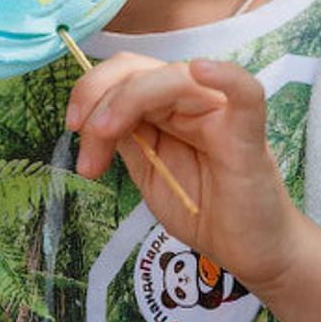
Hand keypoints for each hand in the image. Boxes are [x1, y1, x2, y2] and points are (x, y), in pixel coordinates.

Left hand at [67, 54, 302, 298]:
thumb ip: (126, 139)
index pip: (123, 76)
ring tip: (105, 133)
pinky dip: (225, 76)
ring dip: (127, 99)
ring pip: (173, 78)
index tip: (72, 127)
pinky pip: (244, 93)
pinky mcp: (248, 133)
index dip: (90, 91)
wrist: (245, 251)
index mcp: (164, 107)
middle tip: (82, 138)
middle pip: (139, 70)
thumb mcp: (147, 172)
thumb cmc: (202, 210)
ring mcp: (220, 113)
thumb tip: (91, 117)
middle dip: (98, 97)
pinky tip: (202, 70)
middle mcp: (190, 101)